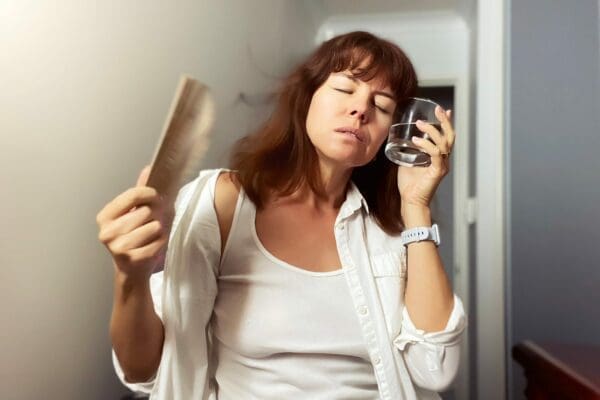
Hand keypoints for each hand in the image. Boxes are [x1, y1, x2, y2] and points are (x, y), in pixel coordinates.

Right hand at [96, 165, 173, 280]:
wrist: (131, 269)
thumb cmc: (135, 237)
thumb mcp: (134, 212)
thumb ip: (140, 192)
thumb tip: (148, 169)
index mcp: (105, 216)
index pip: (133, 194)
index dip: (150, 194)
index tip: (156, 197)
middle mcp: (107, 231)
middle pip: (145, 211)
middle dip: (155, 215)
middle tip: (153, 222)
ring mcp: (118, 247)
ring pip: (154, 226)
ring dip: (159, 230)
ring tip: (152, 235)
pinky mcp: (132, 259)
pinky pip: (158, 243)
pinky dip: (161, 243)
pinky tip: (152, 246)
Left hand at [397, 106, 455, 207]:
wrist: (411, 201)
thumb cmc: (409, 184)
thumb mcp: (406, 161)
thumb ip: (407, 151)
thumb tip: (396, 138)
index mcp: (438, 157)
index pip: (446, 137)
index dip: (446, 123)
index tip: (443, 110)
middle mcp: (443, 160)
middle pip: (450, 136)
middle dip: (445, 121)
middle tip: (437, 109)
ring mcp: (442, 165)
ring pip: (444, 142)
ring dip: (432, 130)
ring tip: (420, 123)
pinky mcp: (437, 171)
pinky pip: (435, 154)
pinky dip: (426, 145)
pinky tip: (416, 140)